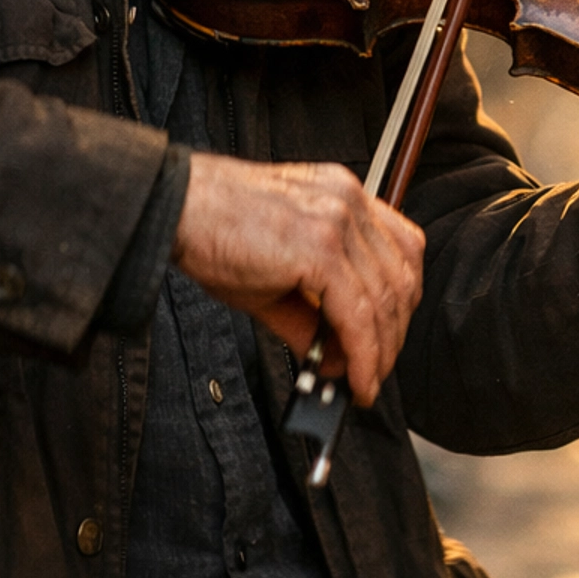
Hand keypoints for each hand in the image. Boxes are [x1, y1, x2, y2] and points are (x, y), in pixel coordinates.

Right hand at [173, 155, 423, 405]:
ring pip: (385, 299)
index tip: (390, 334)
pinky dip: (363, 355)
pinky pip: (358, 314)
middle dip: (394, 333)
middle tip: (376, 370)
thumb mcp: (274, 274)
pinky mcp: (319, 247)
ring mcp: (337, 221)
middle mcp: (348, 201)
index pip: (403, 248)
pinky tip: (355, 379)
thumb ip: (312, 315)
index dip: (403, 299)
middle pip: (402, 276)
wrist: (175, 208)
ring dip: (380, 352)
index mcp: (343, 195)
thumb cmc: (214, 232)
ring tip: (364, 382)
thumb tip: (337, 360)